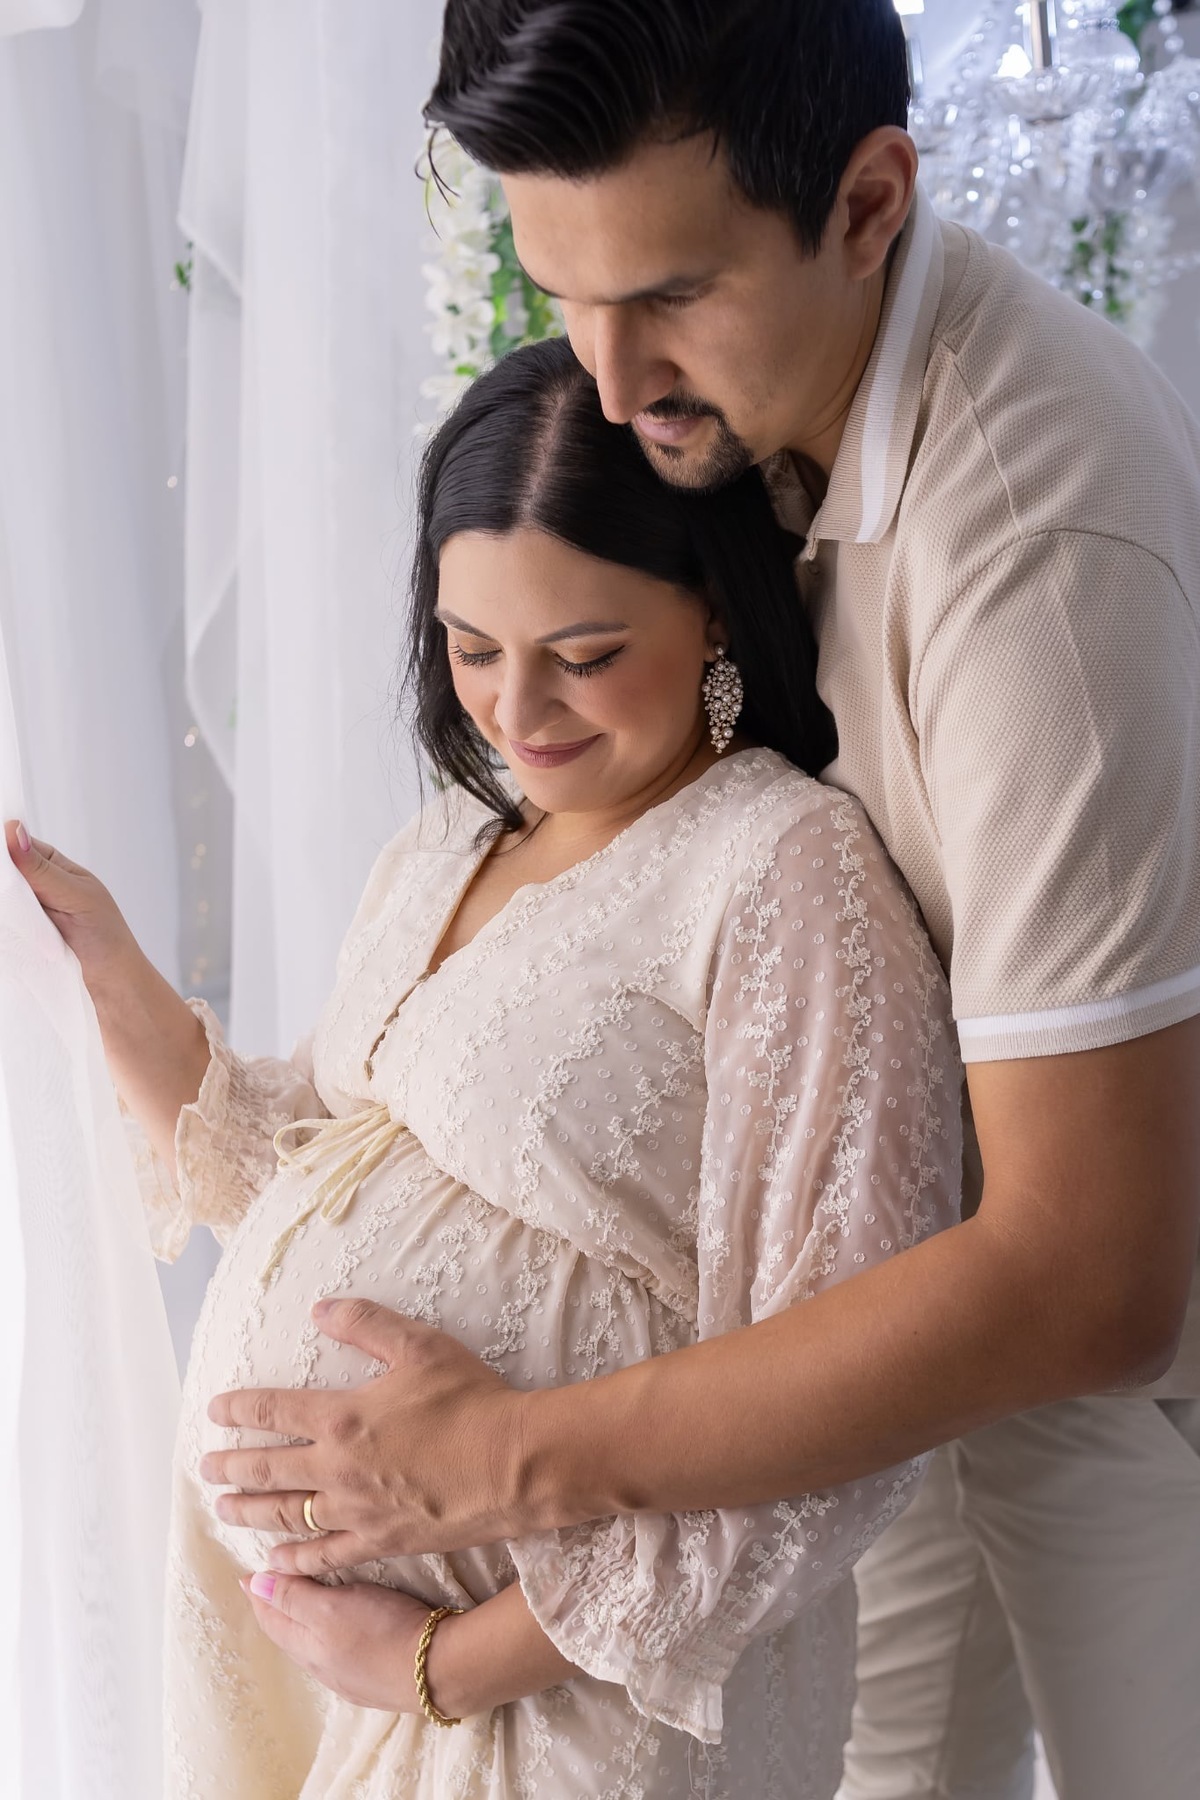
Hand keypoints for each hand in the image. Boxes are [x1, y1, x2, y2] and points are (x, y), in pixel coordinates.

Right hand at [4, 820, 139, 1003]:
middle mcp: (29, 886)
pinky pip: (2, 930)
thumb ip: (42, 869)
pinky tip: (8, 932)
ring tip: (23, 919)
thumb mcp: (76, 896)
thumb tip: (13, 829)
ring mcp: (18, 914)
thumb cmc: (104, 936)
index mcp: (48, 865)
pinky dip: (3, 932)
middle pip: (2, 876)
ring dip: (3, 907)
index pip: (11, 845)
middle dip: (1, 882)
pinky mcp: (12, 939)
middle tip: (24, 903)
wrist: (110, 985)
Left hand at [203, 1298, 532, 1570]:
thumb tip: (320, 1308)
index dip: (238, 1411)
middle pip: (266, 1469)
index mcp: (340, 1417)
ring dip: (248, 1512)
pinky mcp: (381, 1542)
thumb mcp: (419, 1344)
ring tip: (222, 1510)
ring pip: (285, 1514)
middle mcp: (336, 1468)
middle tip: (204, 1468)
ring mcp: (355, 1511)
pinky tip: (273, 1563)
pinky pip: (324, 1556)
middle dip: (230, 1467)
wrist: (512, 1464)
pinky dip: (294, 1560)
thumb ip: (366, 1323)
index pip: (272, 1412)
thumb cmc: (469, 1399)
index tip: (213, 1412)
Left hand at [241, 1571, 433, 1710]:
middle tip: (266, 1585)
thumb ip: (294, 1596)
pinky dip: (324, 1636)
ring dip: (299, 1624)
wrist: (436, 1671)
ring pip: (311, 1646)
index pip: (272, 1618)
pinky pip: (334, 1655)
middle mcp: (321, 1667)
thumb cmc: (384, 1631)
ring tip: (296, 1604)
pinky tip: (336, 1632)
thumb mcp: (333, 1606)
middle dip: (274, 1610)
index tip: (247, 1575)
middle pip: (288, 1634)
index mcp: (307, 1647)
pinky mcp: (372, 1680)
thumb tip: (253, 1585)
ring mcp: (347, 1677)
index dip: (259, 1594)